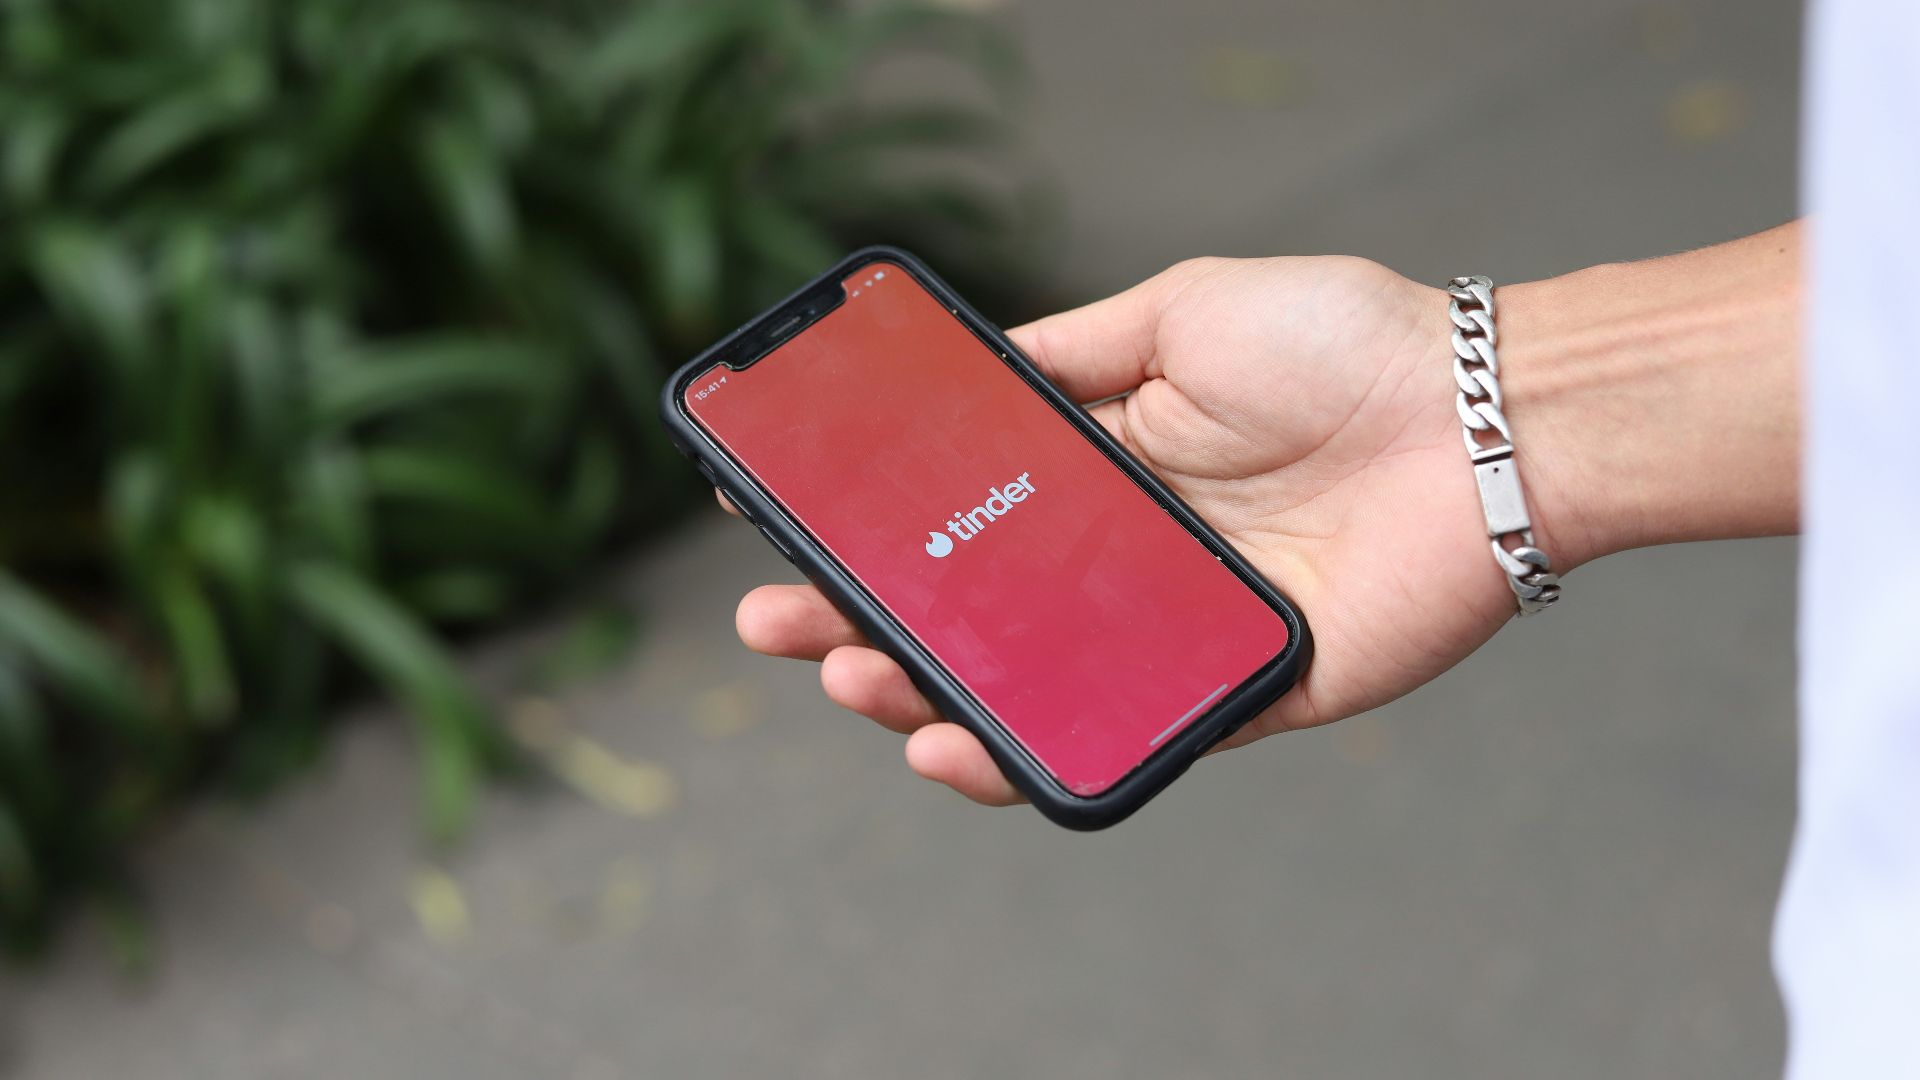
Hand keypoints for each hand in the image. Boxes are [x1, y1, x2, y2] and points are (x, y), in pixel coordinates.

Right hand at [731, 255, 1559, 803]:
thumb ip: (1073, 351)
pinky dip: (1028, 756)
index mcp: (1108, 471)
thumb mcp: (1180, 311)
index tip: (784, 522)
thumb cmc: (1343, 348)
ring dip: (919, 695)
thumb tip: (968, 370)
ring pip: (1022, 687)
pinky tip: (953, 742)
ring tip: (850, 677)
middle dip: (861, 618)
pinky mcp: (1235, 697)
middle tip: (778, 620)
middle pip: (971, 610)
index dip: (875, 527)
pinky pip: (1120, 740)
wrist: (1486, 419)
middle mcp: (1127, 560)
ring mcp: (1173, 635)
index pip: (963, 515)